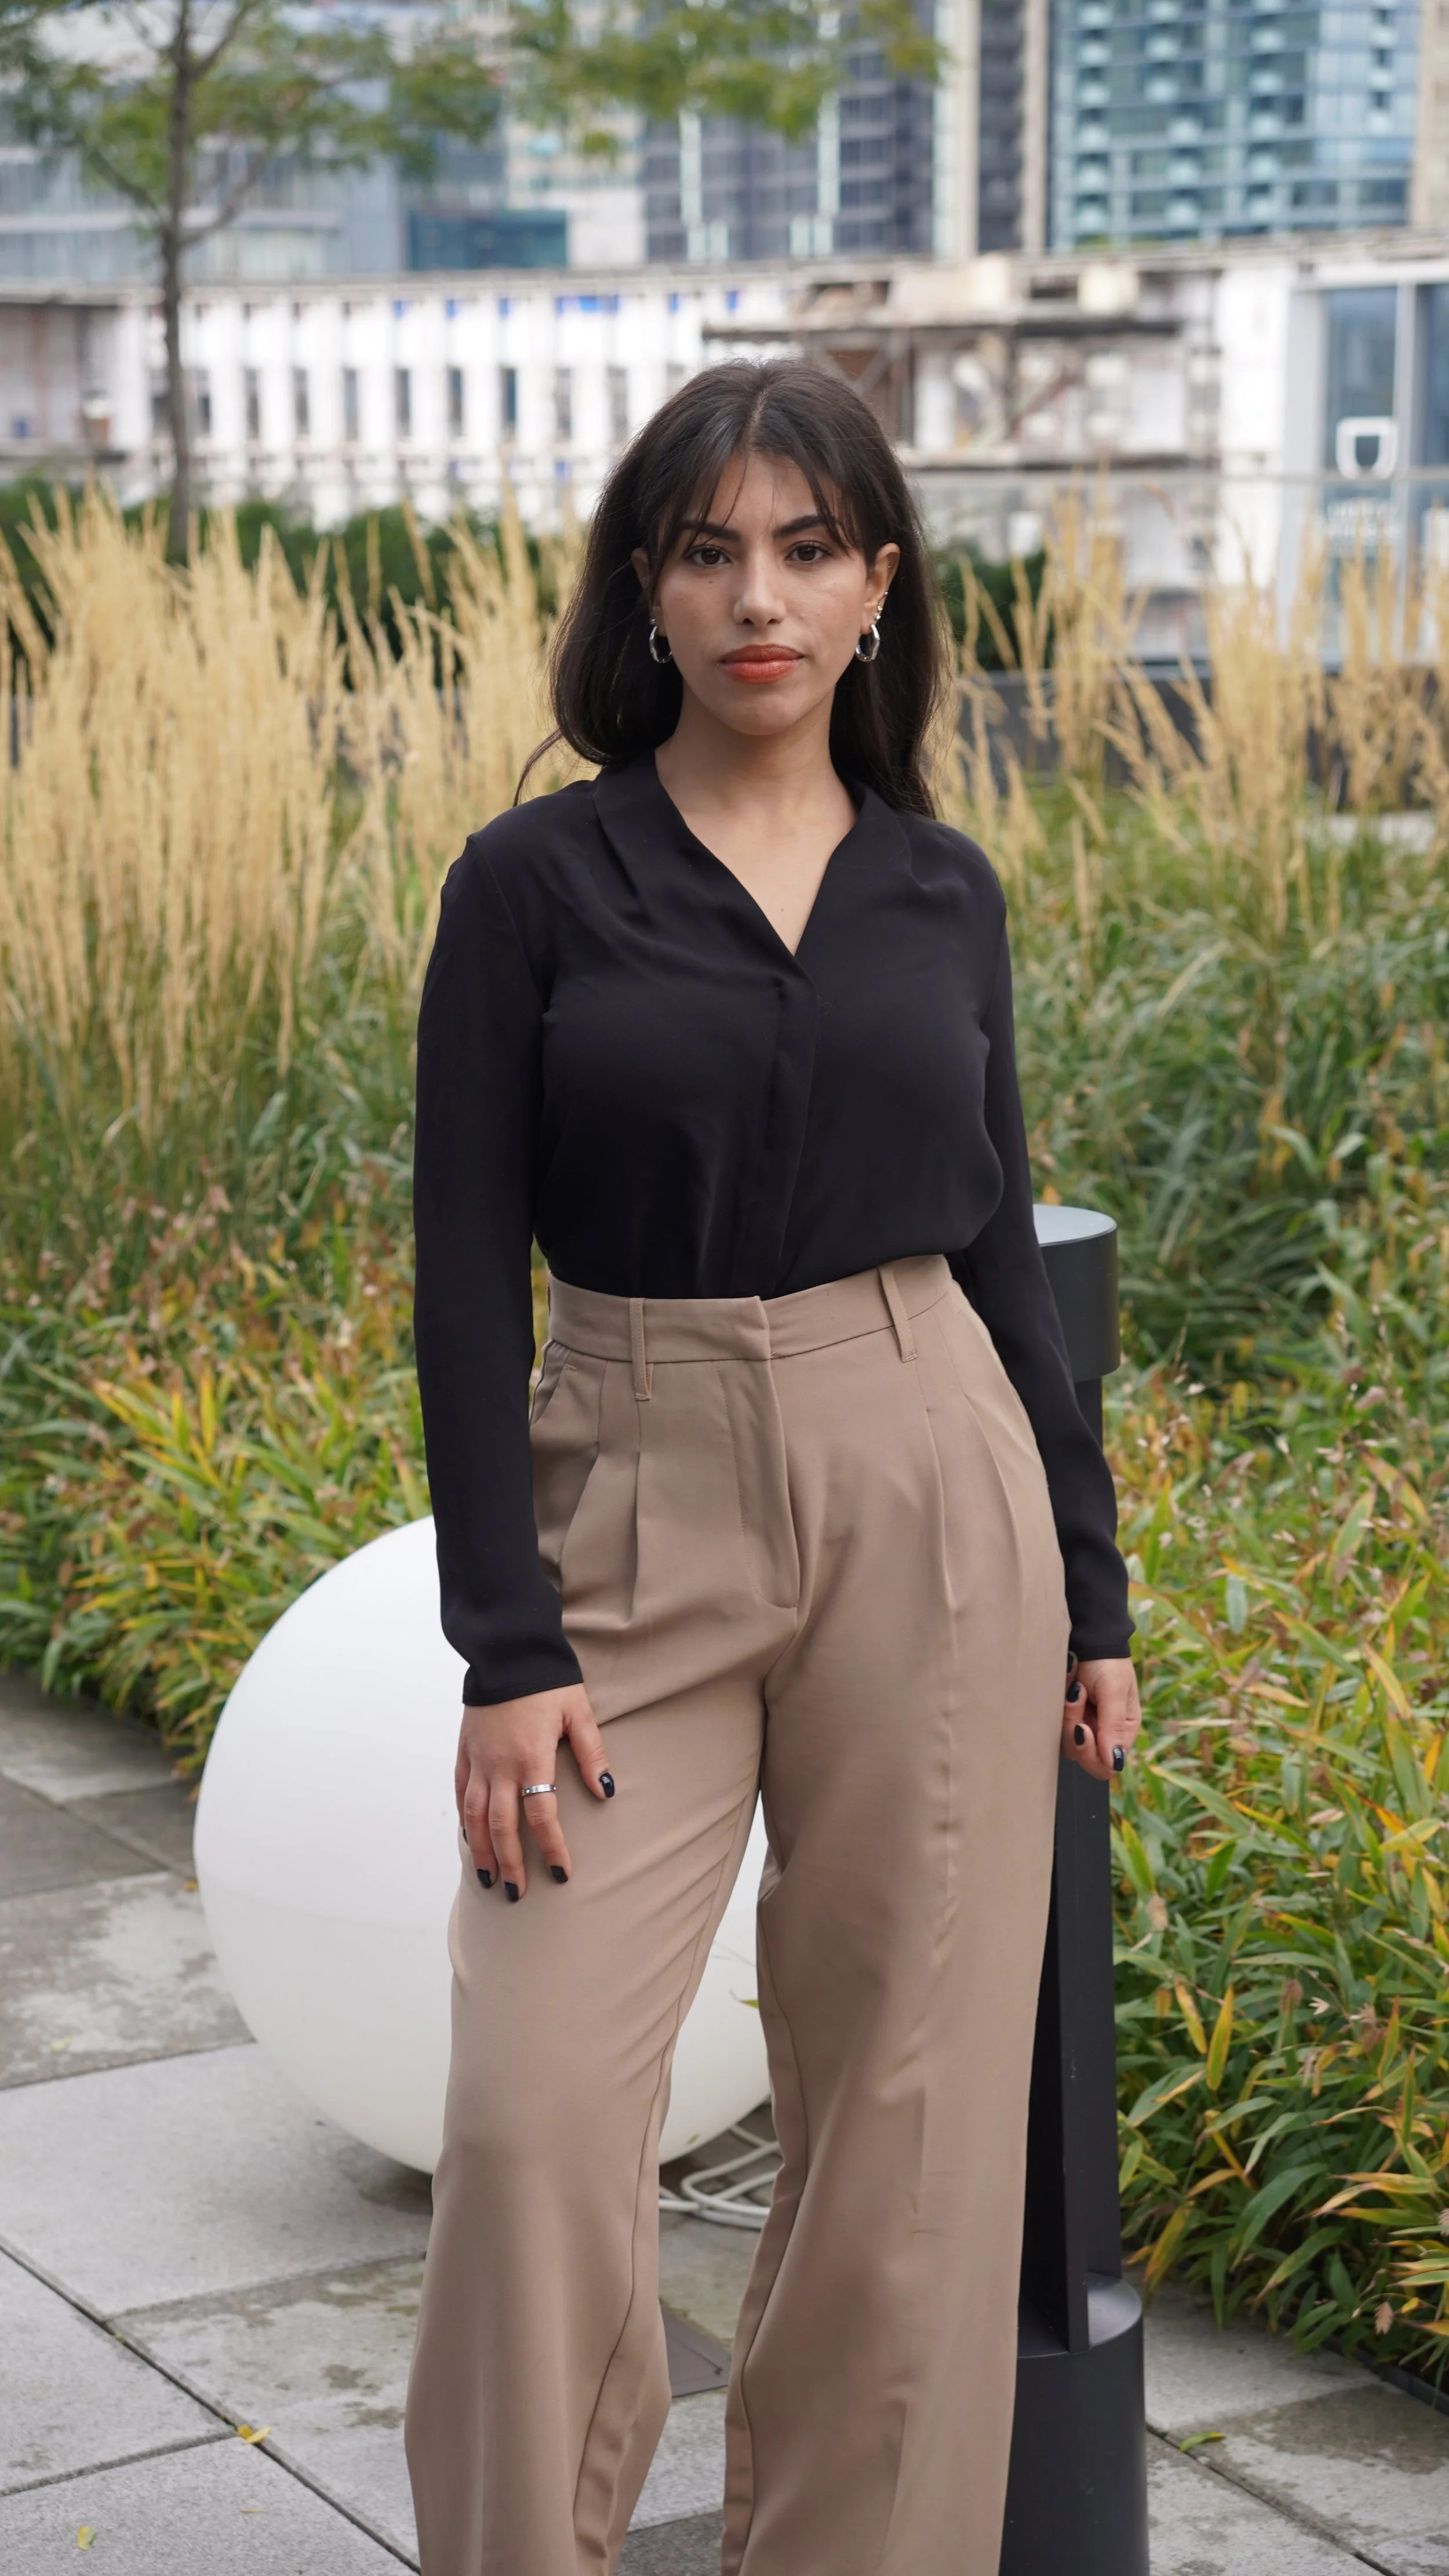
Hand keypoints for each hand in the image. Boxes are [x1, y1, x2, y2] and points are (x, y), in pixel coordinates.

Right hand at [456, 1682, 611, 1900]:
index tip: (561, 1873)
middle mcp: (500, 1765)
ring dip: (482, 1850)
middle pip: (503, 1826)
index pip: (542, 1815)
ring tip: (489, 1878)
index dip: (551, 1848)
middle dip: (511, 1863)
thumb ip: (592, 1754)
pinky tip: (470, 1837)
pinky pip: (461, 1792)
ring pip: (475, 1815)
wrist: (507, 1651)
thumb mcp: (579, 1712)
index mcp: (532, 1758)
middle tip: (517, 1893)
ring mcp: (478, 1759)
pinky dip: (465, 1818)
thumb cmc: (547, 1680)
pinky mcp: (465, 1750)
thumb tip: (606, 1792)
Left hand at [1061, 1653, 1141, 1783]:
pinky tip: (1067, 1686)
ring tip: (1074, 1686)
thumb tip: (1115, 1763)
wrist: (1089, 1637)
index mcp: (1123, 1731)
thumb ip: (1114, 1726)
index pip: (1106, 1765)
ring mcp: (1085, 1725)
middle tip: (1076, 1696)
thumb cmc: (1107, 1662)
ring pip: (1067, 1742)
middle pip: (1083, 1757)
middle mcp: (1104, 1733)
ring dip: (1066, 1713)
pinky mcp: (1068, 1717)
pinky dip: (1059, 1707)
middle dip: (1074, 1729)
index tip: (1083, 1727)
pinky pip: (1056, 1726)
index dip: (1091, 1753)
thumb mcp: (1114, 1691)